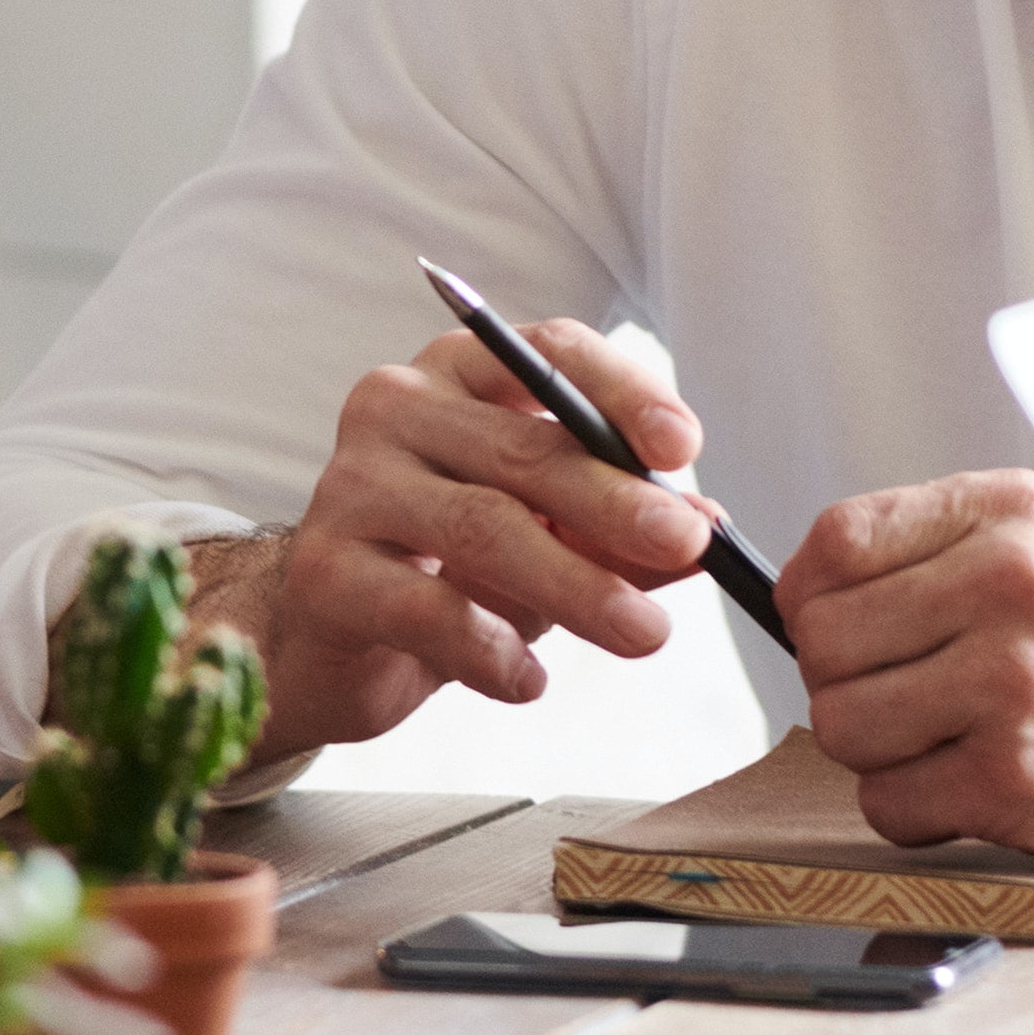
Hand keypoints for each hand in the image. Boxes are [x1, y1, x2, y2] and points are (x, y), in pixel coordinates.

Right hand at [237, 319, 724, 751]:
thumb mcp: (547, 539)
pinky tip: (530, 681)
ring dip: (578, 585)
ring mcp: (351, 486)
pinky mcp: (324, 571)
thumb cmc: (446, 569)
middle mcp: (396, 409)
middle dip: (617, 502)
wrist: (329, 644)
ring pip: (484, 527)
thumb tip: (709, 529)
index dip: (622, 392)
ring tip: (642, 633)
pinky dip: (492, 651)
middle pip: (525, 449)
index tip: (682, 447)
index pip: (548, 352)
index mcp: (458, 374)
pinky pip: (426, 608)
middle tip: (687, 546)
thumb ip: (618, 530)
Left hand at [767, 467, 1033, 871]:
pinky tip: (975, 793)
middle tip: (905, 700)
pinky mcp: (1012, 776)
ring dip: (879, 753)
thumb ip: (944, 554)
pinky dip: (916, 814)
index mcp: (1011, 515)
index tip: (834, 628)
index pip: (836, 540)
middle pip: (822, 640)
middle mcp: (1008, 584)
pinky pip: (887, 803)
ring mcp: (1009, 681)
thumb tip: (813, 590)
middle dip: (845, 682)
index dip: (813, 596)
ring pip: (839, 724)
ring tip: (948, 745)